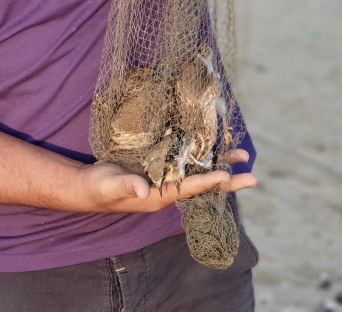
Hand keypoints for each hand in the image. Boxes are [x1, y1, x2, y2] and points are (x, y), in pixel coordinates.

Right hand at [76, 148, 255, 212]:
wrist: (89, 185)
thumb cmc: (99, 188)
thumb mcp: (111, 186)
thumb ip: (126, 186)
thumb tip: (142, 189)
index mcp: (157, 196)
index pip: (188, 190)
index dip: (207, 183)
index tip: (227, 177)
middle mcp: (167, 188)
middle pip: (202, 184)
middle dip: (227, 179)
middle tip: (252, 175)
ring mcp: (165, 177)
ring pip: (198, 170)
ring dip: (220, 163)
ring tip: (242, 155)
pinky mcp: (159, 166)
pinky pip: (185, 160)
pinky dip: (201, 153)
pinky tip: (212, 144)